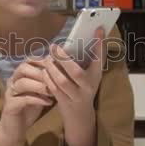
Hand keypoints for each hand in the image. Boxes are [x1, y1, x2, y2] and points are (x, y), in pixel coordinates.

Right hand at [0, 58, 54, 145]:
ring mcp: (9, 93)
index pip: (29, 60)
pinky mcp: (10, 106)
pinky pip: (23, 99)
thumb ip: (48, 82)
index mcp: (19, 75)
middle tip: (56, 78)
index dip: (43, 61)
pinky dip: (37, 99)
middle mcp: (12, 81)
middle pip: (23, 68)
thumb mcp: (40, 93)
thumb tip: (65, 71)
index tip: (58, 66)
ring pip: (23, 83)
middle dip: (42, 72)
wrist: (14, 130)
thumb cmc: (29, 109)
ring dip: (40, 85)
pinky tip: (49, 102)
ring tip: (54, 91)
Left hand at [41, 27, 105, 145]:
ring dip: (52, 68)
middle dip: (64, 59)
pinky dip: (48, 79)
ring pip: (62, 81)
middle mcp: (88, 88)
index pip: (99, 59)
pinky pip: (53, 89)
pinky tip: (44, 71)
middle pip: (76, 73)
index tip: (99, 28)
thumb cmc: (84, 89)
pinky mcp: (64, 103)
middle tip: (54, 46)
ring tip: (47, 58)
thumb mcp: (90, 76)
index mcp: (96, 77)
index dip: (99, 44)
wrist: (81, 116)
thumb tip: (83, 37)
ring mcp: (76, 97)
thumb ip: (87, 59)